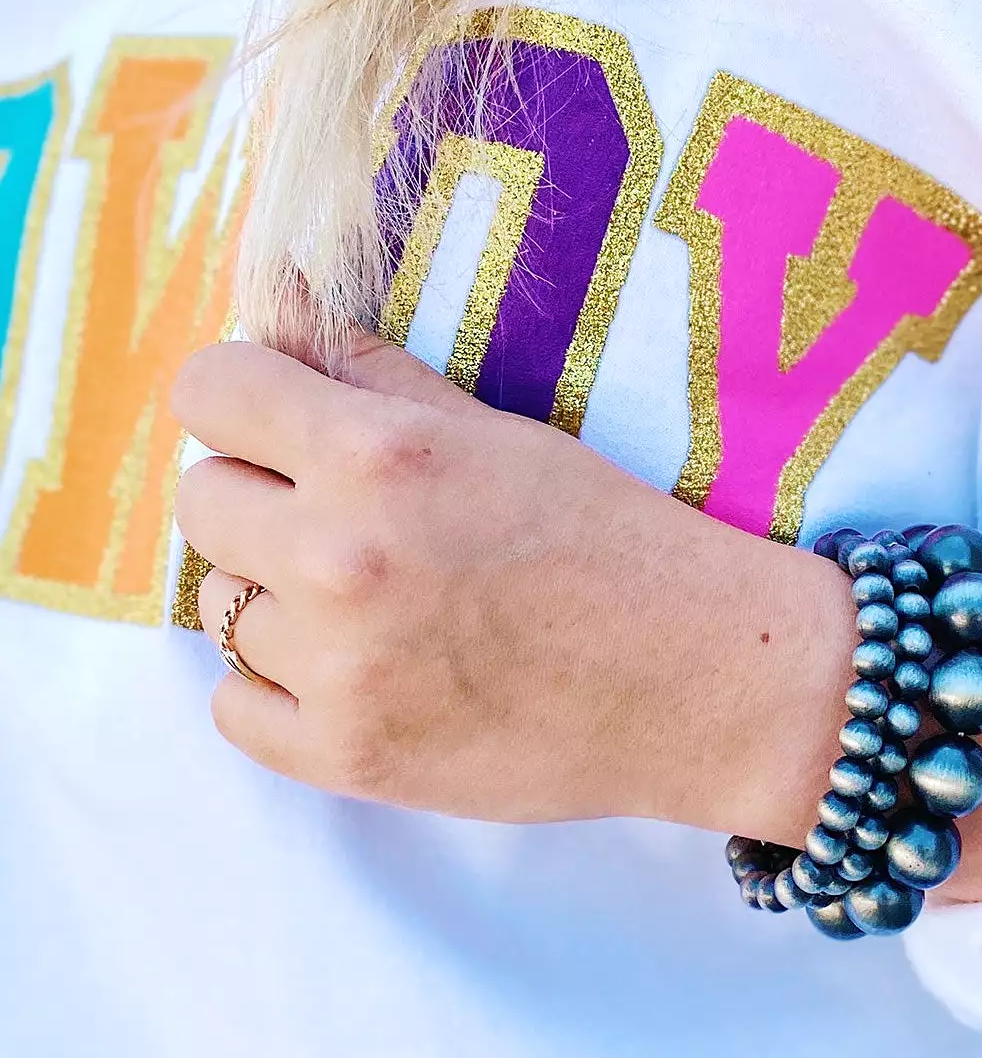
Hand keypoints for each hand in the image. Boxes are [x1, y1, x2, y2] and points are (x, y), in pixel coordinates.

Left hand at [173, 334, 853, 831]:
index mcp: (379, 456)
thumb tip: (275, 301)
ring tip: (372, 608)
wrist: (704, 684)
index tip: (278, 424)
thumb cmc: (614, 543)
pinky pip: (233, 706)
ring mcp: (339, 666)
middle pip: (201, 500)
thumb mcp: (499, 434)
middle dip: (260, 500)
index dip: (242, 401)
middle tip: (341, 524)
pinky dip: (279, 691)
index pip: (210, 390)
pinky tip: (358, 674)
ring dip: (277, 601)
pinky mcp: (346, 756)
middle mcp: (342, 556)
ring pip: (219, 608)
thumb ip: (371, 373)